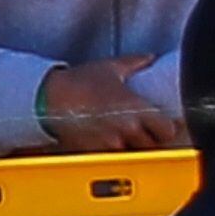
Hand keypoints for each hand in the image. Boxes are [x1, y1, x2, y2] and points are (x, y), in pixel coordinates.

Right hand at [39, 56, 181, 151]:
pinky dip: (113, 151)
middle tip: (145, 130)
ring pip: (132, 154)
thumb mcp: (109, 68)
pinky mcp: (94, 152)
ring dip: (132, 147)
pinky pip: (112, 157)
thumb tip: (150, 58)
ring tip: (125, 137)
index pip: (166, 130)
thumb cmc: (77, 82)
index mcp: (136, 109)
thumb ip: (134, 63)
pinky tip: (107, 141)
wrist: (47, 98)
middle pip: (152, 145)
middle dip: (150, 139)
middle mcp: (126, 129)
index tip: (163, 125)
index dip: (166, 129)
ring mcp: (110, 143)